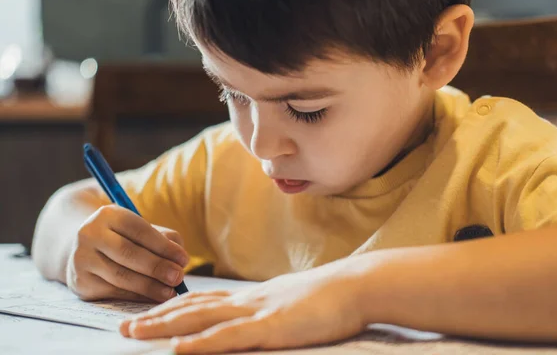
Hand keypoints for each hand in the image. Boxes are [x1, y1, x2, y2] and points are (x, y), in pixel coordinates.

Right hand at [66, 205, 188, 301]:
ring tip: (170, 291)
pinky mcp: (81, 282)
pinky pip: (113, 292)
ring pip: (120, 276)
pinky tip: (153, 297)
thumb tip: (180, 260)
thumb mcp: (141, 229)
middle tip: (178, 277)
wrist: (83, 248)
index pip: (139, 230)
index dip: (164, 246)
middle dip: (157, 267)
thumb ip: (164, 239)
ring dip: (149, 286)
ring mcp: (82, 259)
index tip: (184, 259)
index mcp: (108, 215)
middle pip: (127, 253)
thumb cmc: (123, 237)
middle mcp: (90, 234)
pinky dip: (137, 296)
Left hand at [119, 266, 366, 353]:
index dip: (173, 307)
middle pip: (193, 306)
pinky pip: (229, 336)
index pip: (204, 300)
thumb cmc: (329, 296)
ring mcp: (257, 312)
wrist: (355, 285)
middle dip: (156, 316)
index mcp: (252, 296)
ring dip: (165, 326)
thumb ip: (269, 309)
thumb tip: (256, 319)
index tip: (149, 312)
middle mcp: (247, 301)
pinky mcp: (272, 327)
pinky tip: (178, 349)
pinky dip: (201, 343)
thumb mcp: (291, 301)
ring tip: (135, 331)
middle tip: (124, 324)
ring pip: (201, 318)